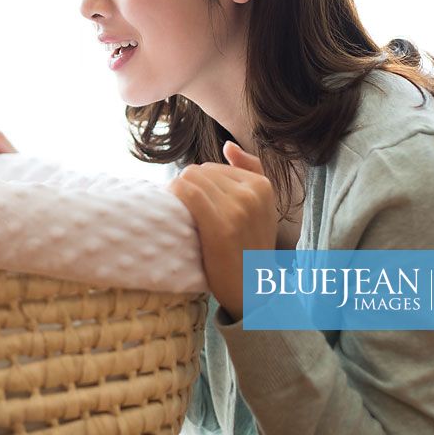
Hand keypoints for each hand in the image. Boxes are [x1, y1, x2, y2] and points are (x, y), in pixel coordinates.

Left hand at [168, 141, 277, 319]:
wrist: (253, 289)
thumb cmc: (249, 248)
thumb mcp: (262, 208)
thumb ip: (250, 171)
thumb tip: (228, 146)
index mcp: (262, 186)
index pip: (212, 167)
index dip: (198, 185)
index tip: (194, 205)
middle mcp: (252, 193)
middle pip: (200, 172)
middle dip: (187, 188)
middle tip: (184, 212)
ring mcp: (238, 208)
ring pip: (191, 178)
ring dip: (177, 192)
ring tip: (179, 213)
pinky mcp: (221, 225)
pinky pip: (187, 192)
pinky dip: (174, 195)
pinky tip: (171, 208)